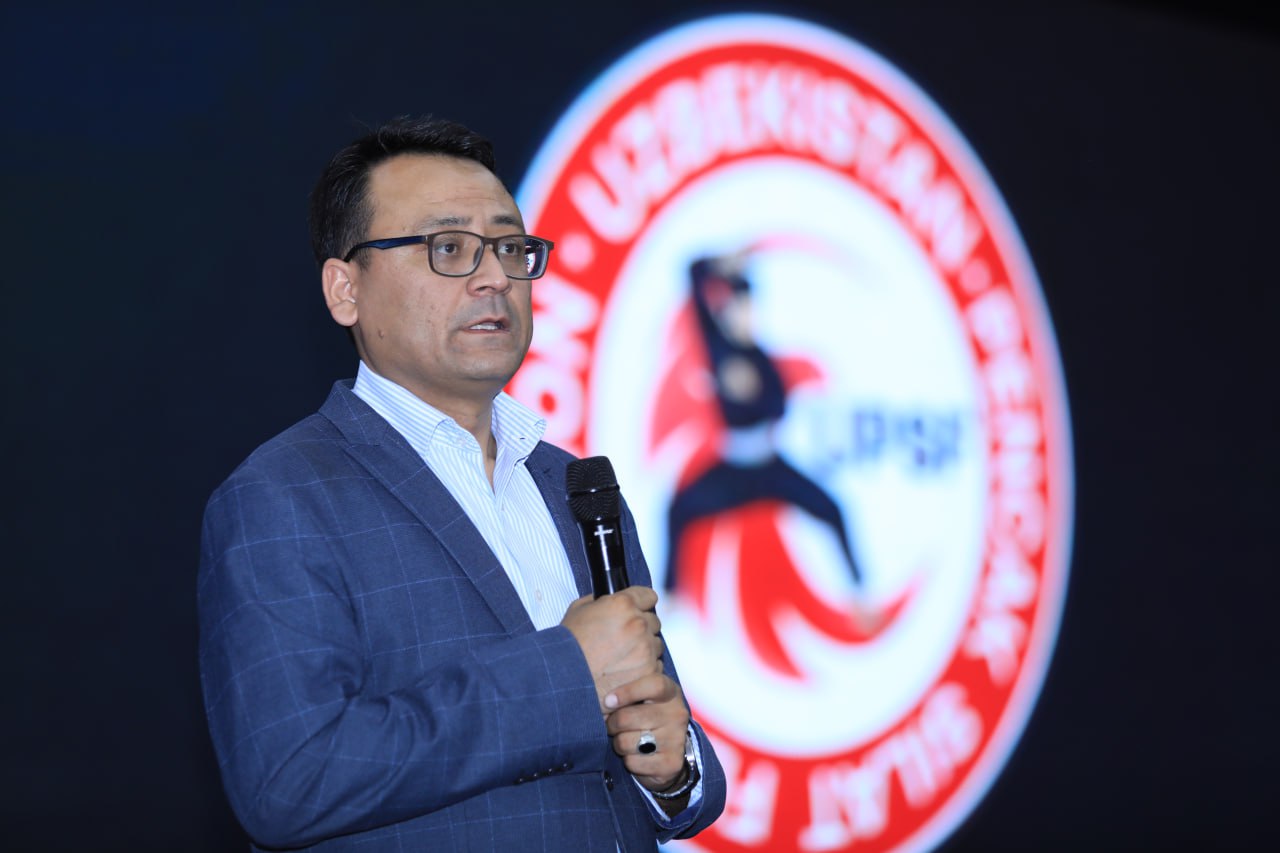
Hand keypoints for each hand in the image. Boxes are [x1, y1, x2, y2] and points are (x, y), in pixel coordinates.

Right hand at [561, 587, 663, 712]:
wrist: (564, 678)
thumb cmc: (569, 645)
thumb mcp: (579, 610)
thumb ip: (601, 601)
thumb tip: (611, 599)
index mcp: (623, 604)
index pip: (649, 596)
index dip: (641, 603)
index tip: (637, 611)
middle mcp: (638, 623)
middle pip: (653, 621)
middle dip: (641, 628)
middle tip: (624, 639)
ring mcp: (646, 648)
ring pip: (656, 644)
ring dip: (644, 648)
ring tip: (623, 658)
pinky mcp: (649, 671)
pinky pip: (656, 665)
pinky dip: (645, 668)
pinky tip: (626, 671)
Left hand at [604, 672, 689, 791]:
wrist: (666, 752)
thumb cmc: (644, 715)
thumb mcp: (639, 695)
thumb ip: (622, 684)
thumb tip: (602, 692)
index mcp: (670, 691)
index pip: (654, 685)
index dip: (628, 692)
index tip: (608, 700)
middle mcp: (677, 713)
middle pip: (628, 717)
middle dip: (612, 723)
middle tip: (612, 725)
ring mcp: (676, 739)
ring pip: (626, 742)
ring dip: (618, 744)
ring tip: (625, 740)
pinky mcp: (671, 763)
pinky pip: (633, 762)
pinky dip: (628, 761)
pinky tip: (635, 755)